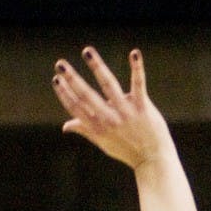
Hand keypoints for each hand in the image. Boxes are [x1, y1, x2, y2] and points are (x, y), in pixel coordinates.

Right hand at [52, 47, 172, 168]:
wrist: (154, 160)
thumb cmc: (127, 150)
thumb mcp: (103, 142)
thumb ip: (85, 130)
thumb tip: (65, 126)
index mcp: (97, 128)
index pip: (76, 108)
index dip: (65, 94)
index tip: (56, 79)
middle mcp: (109, 119)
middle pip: (87, 96)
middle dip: (72, 79)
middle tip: (60, 64)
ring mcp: (126, 112)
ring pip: (109, 85)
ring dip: (97, 67)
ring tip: (87, 51)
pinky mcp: (142, 107)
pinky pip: (138, 84)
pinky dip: (137, 68)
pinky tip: (134, 53)